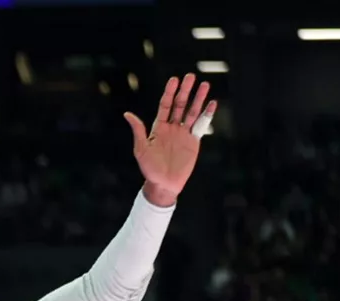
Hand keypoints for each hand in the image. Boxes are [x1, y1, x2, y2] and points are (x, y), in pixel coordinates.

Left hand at [124, 74, 216, 205]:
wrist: (163, 184)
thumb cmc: (149, 168)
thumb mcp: (141, 149)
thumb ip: (138, 131)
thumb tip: (127, 114)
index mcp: (158, 128)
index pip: (165, 105)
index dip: (169, 92)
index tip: (174, 80)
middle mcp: (172, 127)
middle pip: (180, 105)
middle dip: (185, 91)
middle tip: (190, 76)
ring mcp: (184, 133)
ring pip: (192, 112)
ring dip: (198, 98)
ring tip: (205, 84)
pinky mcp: (194, 141)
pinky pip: (201, 125)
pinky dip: (207, 114)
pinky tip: (212, 103)